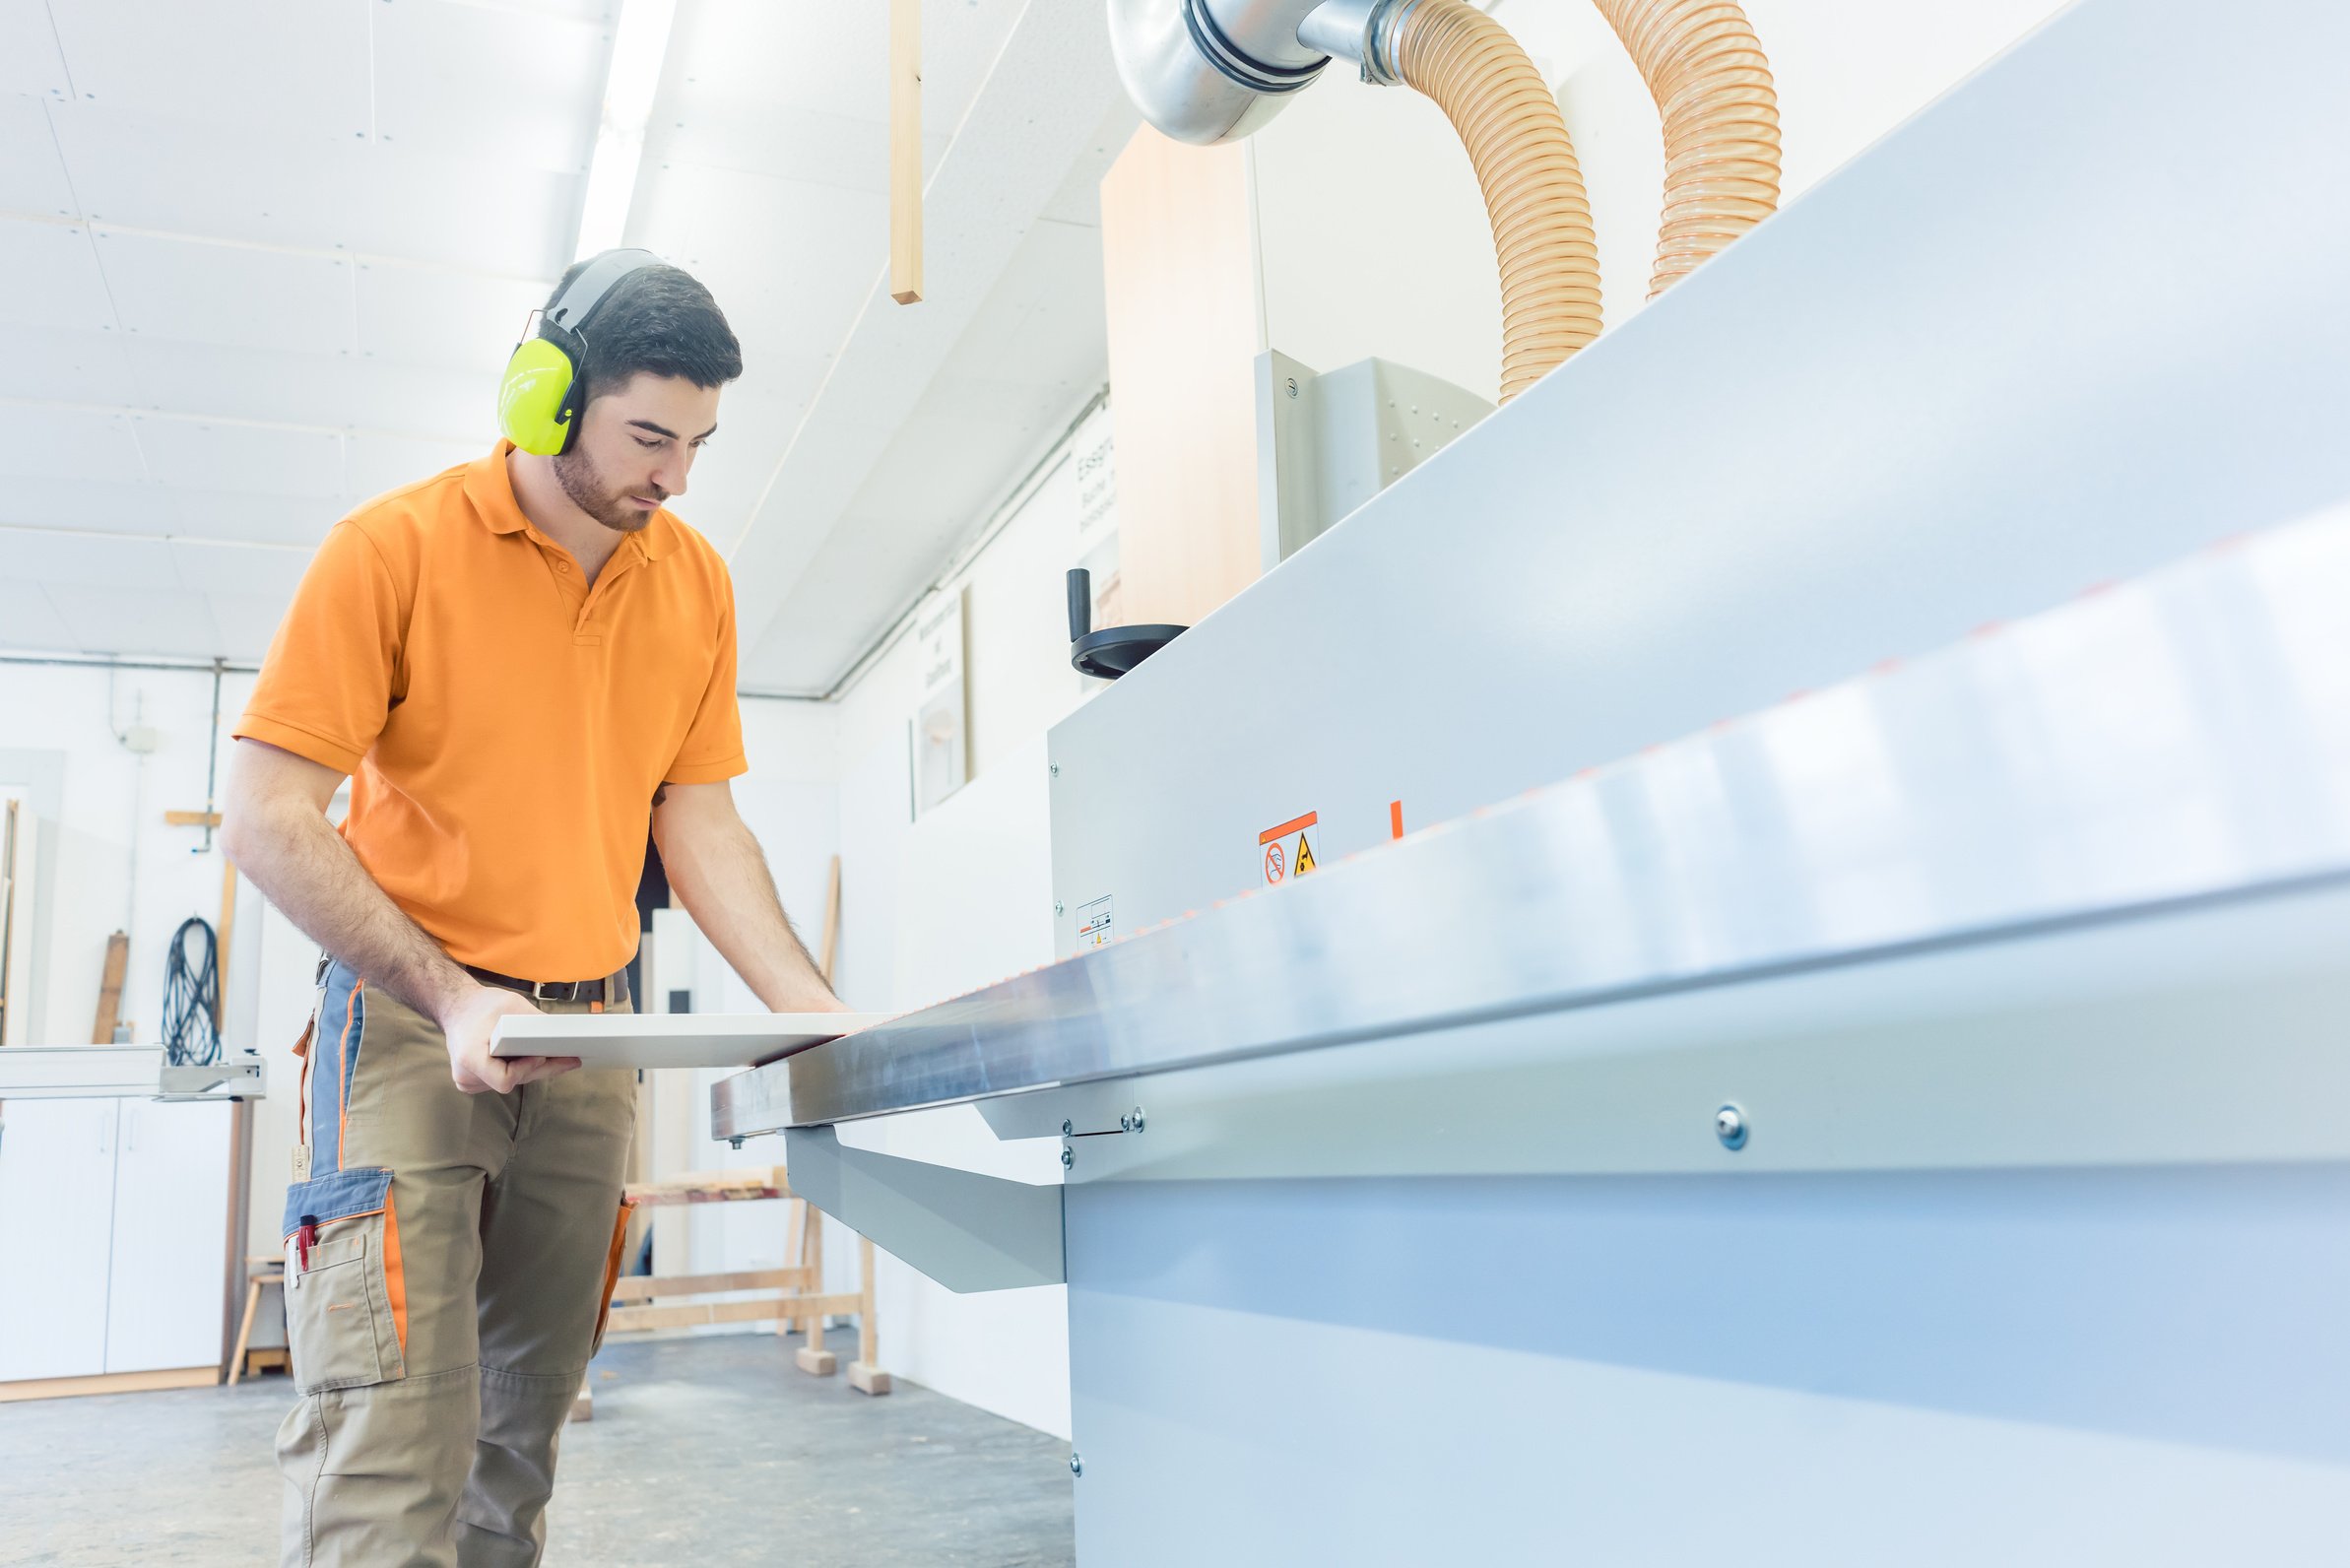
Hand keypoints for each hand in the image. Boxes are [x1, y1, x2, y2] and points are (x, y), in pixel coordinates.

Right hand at [438, 984, 579, 1094]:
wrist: (457, 1007)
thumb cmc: (481, 1005)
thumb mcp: (511, 1005)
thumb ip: (535, 1023)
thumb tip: (564, 1035)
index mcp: (470, 1057)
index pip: (505, 1079)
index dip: (526, 1068)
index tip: (541, 1054)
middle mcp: (466, 1075)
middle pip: (514, 1081)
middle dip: (543, 1068)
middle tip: (570, 1060)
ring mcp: (469, 1081)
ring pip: (512, 1082)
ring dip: (533, 1069)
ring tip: (556, 1057)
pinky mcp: (475, 1082)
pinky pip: (505, 1079)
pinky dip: (521, 1069)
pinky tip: (536, 1058)